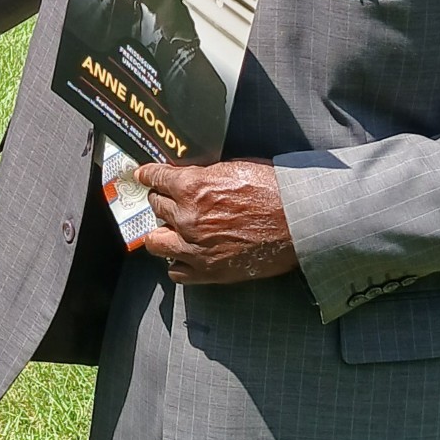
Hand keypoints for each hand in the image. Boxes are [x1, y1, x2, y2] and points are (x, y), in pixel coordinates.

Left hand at [134, 158, 298, 284]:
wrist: (297, 222)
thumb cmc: (271, 190)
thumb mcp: (232, 168)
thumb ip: (204, 174)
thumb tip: (188, 175)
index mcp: (191, 186)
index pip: (155, 178)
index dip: (147, 175)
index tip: (142, 175)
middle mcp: (186, 217)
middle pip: (155, 207)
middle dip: (161, 201)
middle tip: (168, 200)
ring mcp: (194, 248)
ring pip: (155, 243)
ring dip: (161, 233)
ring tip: (170, 230)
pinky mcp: (208, 271)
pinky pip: (175, 272)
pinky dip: (177, 263)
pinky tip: (185, 255)